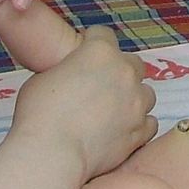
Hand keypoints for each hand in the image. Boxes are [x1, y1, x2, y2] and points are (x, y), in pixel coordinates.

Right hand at [11, 26, 156, 179]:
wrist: (53, 153)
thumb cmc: (40, 113)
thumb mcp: (43, 78)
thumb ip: (65, 71)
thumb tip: (69, 77)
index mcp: (99, 52)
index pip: (103, 35)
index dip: (93, 44)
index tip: (85, 56)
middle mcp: (125, 72)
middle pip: (132, 63)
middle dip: (119, 71)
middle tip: (100, 87)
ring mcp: (136, 102)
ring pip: (145, 93)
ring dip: (132, 99)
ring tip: (112, 113)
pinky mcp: (140, 131)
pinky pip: (148, 122)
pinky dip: (138, 125)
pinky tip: (121, 132)